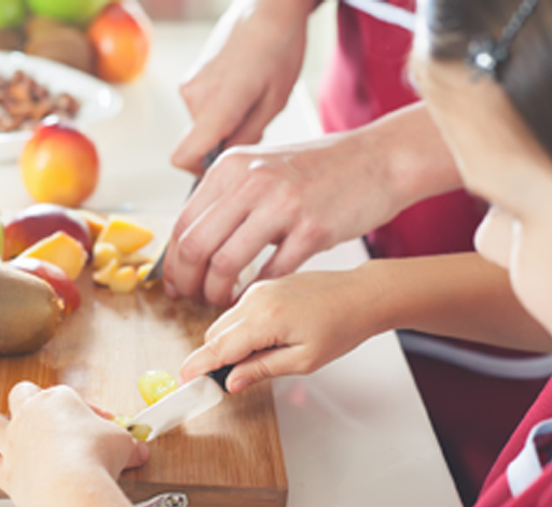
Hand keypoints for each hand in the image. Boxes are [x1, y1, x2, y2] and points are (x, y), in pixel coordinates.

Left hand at [0, 382, 148, 506]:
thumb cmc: (94, 459)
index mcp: (57, 400)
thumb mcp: (122, 442)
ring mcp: (12, 442)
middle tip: (51, 422)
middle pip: (20, 394)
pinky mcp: (3, 471)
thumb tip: (135, 450)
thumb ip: (124, 442)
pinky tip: (2, 465)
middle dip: (31, 403)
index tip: (99, 426)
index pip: (67, 395)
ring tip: (10, 436)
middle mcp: (29, 415)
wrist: (70, 489)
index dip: (84, 411)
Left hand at [164, 135, 395, 305]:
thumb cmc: (321, 168)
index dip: (173, 262)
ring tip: (223, 303)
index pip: (183, 223)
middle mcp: (251, 181)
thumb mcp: (262, 165)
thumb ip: (227, 195)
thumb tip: (192, 239)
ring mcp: (282, 204)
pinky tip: (256, 299)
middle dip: (188, 282)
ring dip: (218, 293)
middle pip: (196, 246)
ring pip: (225, 263)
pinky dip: (256, 293)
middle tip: (192, 299)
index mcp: (232, 166)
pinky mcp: (312, 229)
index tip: (175, 282)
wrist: (378, 159)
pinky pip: (270, 273)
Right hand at [170, 0, 312, 173]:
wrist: (269, 9)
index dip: (199, 173)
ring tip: (252, 100)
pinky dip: (220, 108)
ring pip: (201, 126)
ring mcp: (190, 85)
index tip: (220, 169)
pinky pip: (202, 108)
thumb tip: (228, 161)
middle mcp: (194, 96)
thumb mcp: (273, 103)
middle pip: (197, 143)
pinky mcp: (191, 78)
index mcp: (216, 105)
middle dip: (222, 143)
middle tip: (254, 124)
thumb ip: (247, 138)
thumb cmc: (278, 49)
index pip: (184, 156)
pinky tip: (244, 88)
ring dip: (224, 123)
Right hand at [180, 269, 389, 391]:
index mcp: (265, 319)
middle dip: (212, 358)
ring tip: (248, 363)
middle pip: (215, 334)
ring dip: (226, 344)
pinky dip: (238, 329)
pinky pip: (238, 311)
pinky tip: (258, 342)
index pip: (218, 348)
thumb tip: (231, 381)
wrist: (362, 295)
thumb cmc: (342, 326)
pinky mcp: (264, 285)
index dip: (198, 367)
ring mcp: (259, 289)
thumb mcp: (304, 360)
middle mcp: (256, 299)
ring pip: (224, 322)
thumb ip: (262, 369)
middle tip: (218, 382)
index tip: (185, 381)